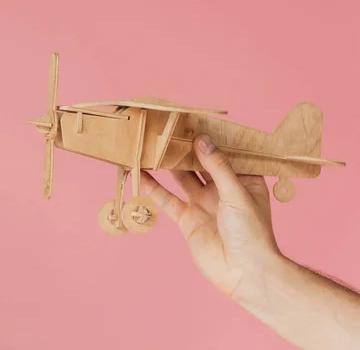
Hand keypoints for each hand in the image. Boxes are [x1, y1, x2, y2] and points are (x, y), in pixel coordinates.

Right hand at [141, 134, 282, 299]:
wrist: (244, 272)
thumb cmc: (252, 233)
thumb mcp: (237, 193)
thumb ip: (217, 167)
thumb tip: (202, 140)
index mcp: (243, 180)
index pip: (224, 153)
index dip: (209, 138)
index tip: (192, 121)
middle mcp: (222, 189)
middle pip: (200, 164)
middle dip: (185, 149)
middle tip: (166, 130)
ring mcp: (203, 203)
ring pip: (182, 178)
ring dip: (168, 165)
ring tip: (151, 147)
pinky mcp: (187, 219)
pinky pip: (168, 200)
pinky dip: (154, 188)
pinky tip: (141, 175)